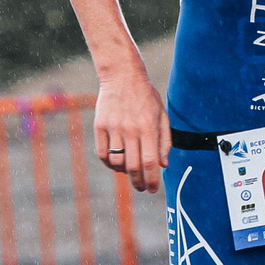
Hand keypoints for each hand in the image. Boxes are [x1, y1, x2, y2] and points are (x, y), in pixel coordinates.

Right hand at [93, 64, 169, 192]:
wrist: (122, 76)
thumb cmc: (146, 97)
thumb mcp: (162, 115)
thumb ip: (164, 141)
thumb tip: (163, 165)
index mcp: (148, 127)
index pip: (150, 162)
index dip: (151, 179)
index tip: (152, 189)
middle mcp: (131, 129)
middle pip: (133, 166)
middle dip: (138, 182)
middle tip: (141, 187)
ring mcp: (113, 128)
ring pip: (117, 162)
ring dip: (123, 173)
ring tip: (129, 172)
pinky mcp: (100, 126)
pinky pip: (102, 153)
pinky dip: (109, 163)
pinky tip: (116, 163)